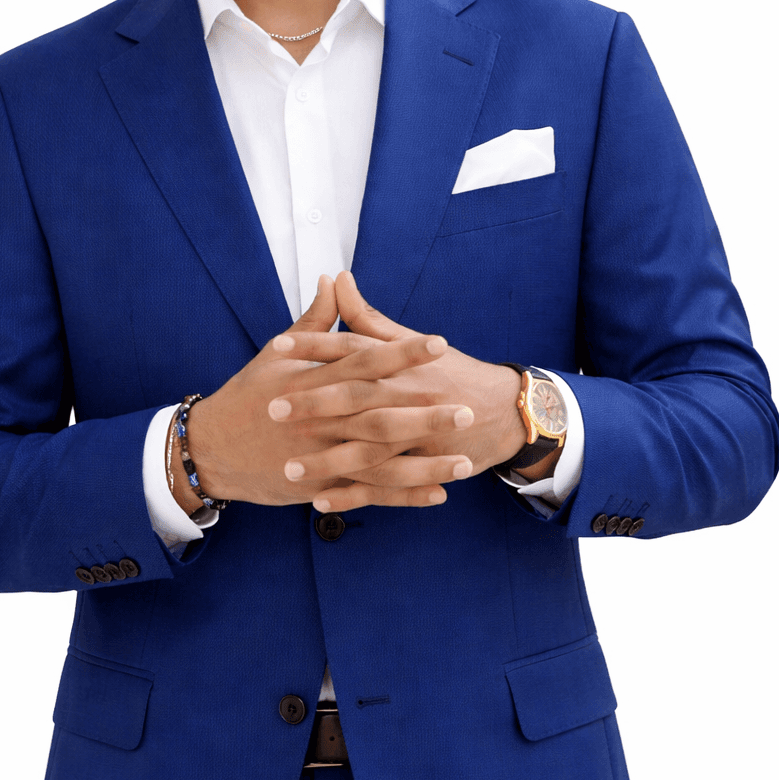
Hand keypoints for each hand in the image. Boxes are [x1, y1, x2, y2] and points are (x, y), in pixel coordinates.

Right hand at [181, 277, 477, 509]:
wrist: (211, 449)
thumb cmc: (247, 396)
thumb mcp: (276, 354)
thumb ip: (314, 320)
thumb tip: (335, 279)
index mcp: (313, 381)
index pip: (364, 361)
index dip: (402, 352)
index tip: (438, 343)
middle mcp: (319, 419)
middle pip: (378, 414)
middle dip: (424, 413)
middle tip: (466, 409)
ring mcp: (320, 456)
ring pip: (380, 460)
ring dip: (424, 462)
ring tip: (465, 461)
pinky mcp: (319, 485)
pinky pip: (367, 492)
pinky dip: (402, 494)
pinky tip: (437, 492)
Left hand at [268, 271, 528, 511]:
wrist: (506, 410)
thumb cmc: (449, 372)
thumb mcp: (409, 340)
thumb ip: (367, 317)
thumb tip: (336, 278)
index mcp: (401, 362)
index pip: (352, 348)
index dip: (314, 346)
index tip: (276, 346)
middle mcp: (408, 395)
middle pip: (358, 398)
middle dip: (315, 404)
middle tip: (273, 409)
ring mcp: (418, 435)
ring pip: (369, 449)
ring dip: (329, 461)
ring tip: (289, 468)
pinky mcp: (425, 465)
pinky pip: (385, 485)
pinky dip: (354, 496)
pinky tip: (319, 501)